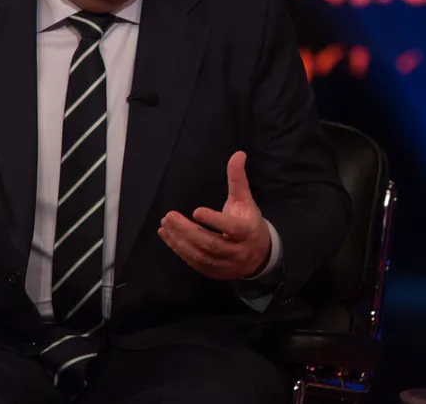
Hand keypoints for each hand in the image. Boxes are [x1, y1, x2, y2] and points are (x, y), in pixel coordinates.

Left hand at [158, 151, 270, 280]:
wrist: (259, 255)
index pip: (231, 228)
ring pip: (200, 255)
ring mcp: (225, 264)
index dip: (214, 221)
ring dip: (180, 241)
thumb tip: (238, 153)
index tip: (196, 211)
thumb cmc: (248, 222)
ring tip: (165, 225)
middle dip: (187, 231)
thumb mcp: (245, 200)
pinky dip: (179, 250)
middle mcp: (237, 250)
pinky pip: (194, 262)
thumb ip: (238, 179)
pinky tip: (168, 237)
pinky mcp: (214, 272)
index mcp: (247, 231)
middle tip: (170, 216)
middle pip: (210, 243)